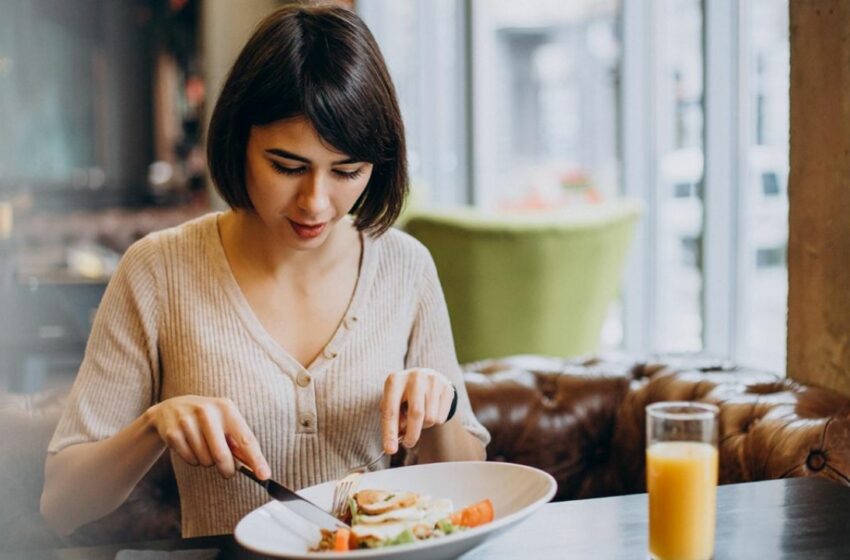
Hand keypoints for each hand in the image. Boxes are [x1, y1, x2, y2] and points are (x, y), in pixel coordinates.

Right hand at [145, 395, 269, 479]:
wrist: (172, 409)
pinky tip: (191, 446)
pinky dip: (194, 460)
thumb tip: (256, 466)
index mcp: (226, 408)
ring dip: (208, 462)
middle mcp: (207, 412)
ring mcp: (187, 421)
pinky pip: (190, 460)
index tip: (264, 475)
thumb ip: (240, 442)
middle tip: (228, 472)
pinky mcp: (173, 433)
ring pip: (206, 460)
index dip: (256, 459)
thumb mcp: (225, 422)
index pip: (245, 439)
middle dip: (227, 469)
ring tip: (204, 447)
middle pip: (222, 455)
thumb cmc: (207, 419)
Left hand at [381, 368, 454, 453]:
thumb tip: (399, 436)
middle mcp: (415, 377)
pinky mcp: (447, 388)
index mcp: (395, 380)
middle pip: (416, 414)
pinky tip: (430, 411)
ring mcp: (433, 381)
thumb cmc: (403, 395)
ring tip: (419, 419)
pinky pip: (441, 417)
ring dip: (423, 426)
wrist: (425, 377)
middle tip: (408, 443)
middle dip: (411, 434)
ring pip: (430, 418)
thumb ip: (393, 419)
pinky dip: (434, 422)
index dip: (390, 432)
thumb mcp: (392, 402)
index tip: (390, 450)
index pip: (391, 410)